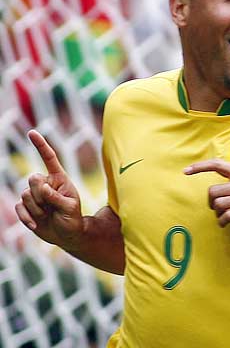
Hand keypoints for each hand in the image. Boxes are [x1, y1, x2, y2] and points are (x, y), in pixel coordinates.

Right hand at [15, 130, 83, 249]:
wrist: (66, 235)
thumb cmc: (72, 219)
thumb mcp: (70, 208)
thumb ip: (56, 197)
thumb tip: (42, 188)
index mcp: (59, 178)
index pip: (49, 158)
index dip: (41, 145)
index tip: (32, 132)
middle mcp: (45, 183)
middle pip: (32, 179)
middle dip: (41, 196)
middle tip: (52, 208)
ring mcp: (34, 195)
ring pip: (24, 195)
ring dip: (36, 209)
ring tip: (48, 216)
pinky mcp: (25, 206)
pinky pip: (18, 208)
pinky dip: (26, 217)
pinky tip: (35, 224)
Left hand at [184, 159, 229, 229]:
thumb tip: (223, 181)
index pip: (217, 164)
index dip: (199, 167)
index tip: (185, 171)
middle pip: (213, 191)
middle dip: (211, 202)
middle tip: (216, 208)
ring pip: (219, 204)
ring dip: (217, 213)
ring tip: (223, 217)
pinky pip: (228, 216)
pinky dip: (222, 222)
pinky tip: (225, 224)